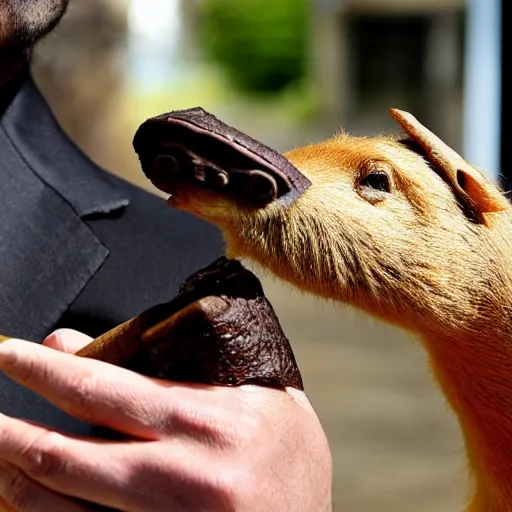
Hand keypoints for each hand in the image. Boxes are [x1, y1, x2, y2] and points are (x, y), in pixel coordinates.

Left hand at [0, 330, 331, 510]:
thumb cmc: (284, 447)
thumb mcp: (250, 390)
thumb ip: (180, 362)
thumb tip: (85, 343)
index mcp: (206, 420)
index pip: (105, 388)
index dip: (46, 370)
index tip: (12, 353)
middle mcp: (183, 476)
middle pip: (69, 453)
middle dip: (10, 429)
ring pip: (61, 507)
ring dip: (14, 476)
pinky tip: (24, 496)